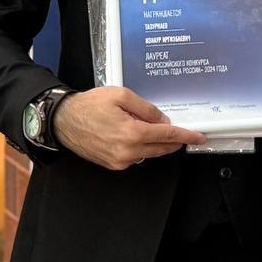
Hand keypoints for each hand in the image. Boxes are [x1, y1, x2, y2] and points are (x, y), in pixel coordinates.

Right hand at [53, 87, 205, 170]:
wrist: (63, 121)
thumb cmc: (89, 105)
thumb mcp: (122, 96)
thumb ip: (146, 109)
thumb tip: (163, 121)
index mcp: (131, 133)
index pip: (167, 136)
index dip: (185, 136)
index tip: (199, 137)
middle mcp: (127, 151)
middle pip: (161, 149)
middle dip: (175, 141)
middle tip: (185, 134)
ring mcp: (119, 161)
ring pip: (149, 154)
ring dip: (158, 144)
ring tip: (156, 129)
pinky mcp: (112, 164)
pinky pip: (136, 157)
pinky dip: (142, 148)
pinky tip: (138, 136)